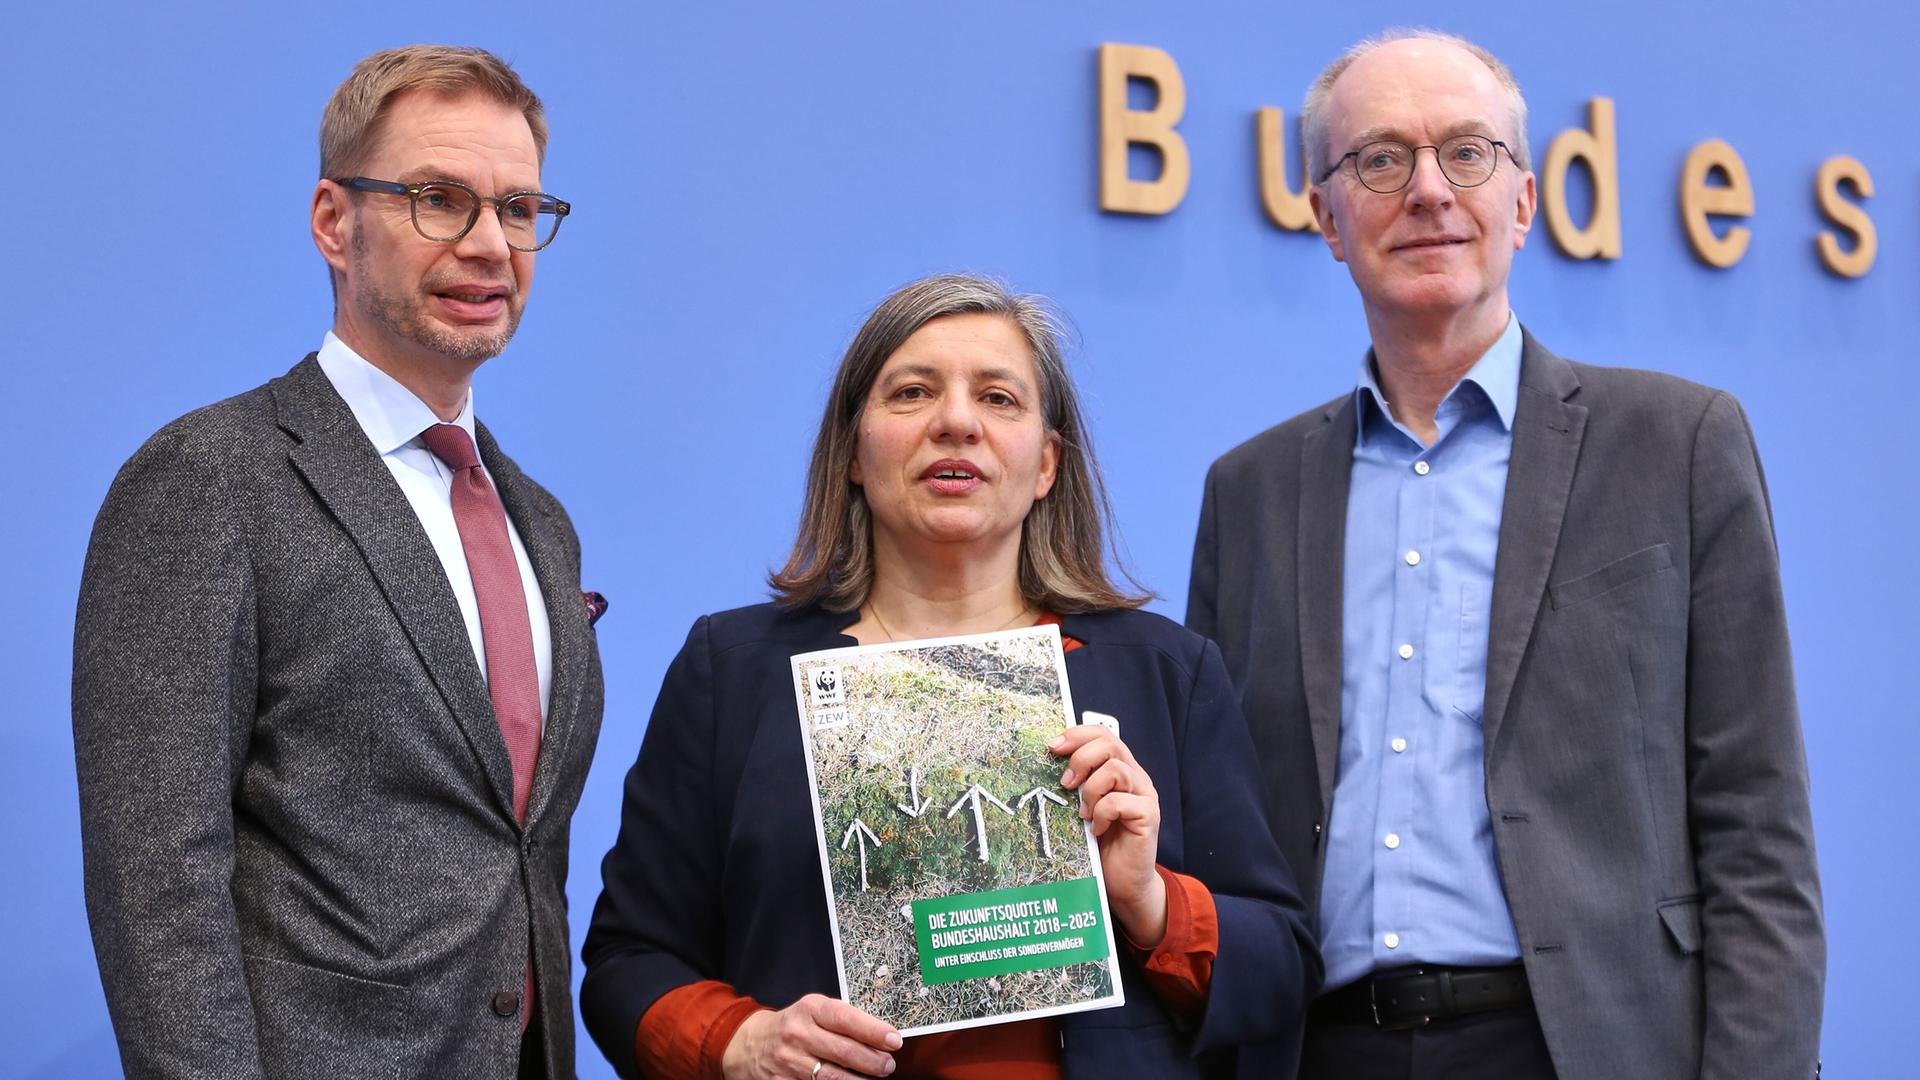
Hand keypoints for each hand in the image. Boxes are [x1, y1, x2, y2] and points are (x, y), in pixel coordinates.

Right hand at [720, 993, 900, 1078]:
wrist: (752, 1044)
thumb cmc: (794, 1026)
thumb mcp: (814, 1012)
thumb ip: (843, 1021)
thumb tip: (881, 1038)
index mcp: (809, 1009)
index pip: (846, 1019)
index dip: (873, 1031)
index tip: (894, 1040)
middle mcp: (798, 1034)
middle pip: (844, 1051)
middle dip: (873, 1061)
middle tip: (888, 1065)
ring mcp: (789, 1061)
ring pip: (833, 1077)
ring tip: (874, 1078)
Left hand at [1051, 723, 1166, 945]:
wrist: (1124, 883)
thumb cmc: (1100, 846)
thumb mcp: (1083, 808)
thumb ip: (1077, 786)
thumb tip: (1047, 763)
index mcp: (1120, 770)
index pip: (1103, 734)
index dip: (1078, 734)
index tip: (1052, 747)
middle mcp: (1136, 778)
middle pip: (1110, 743)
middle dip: (1081, 758)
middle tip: (1066, 784)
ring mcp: (1144, 795)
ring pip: (1115, 769)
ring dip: (1091, 790)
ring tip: (1083, 813)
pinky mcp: (1148, 816)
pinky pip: (1119, 801)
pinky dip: (1101, 814)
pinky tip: (1097, 829)